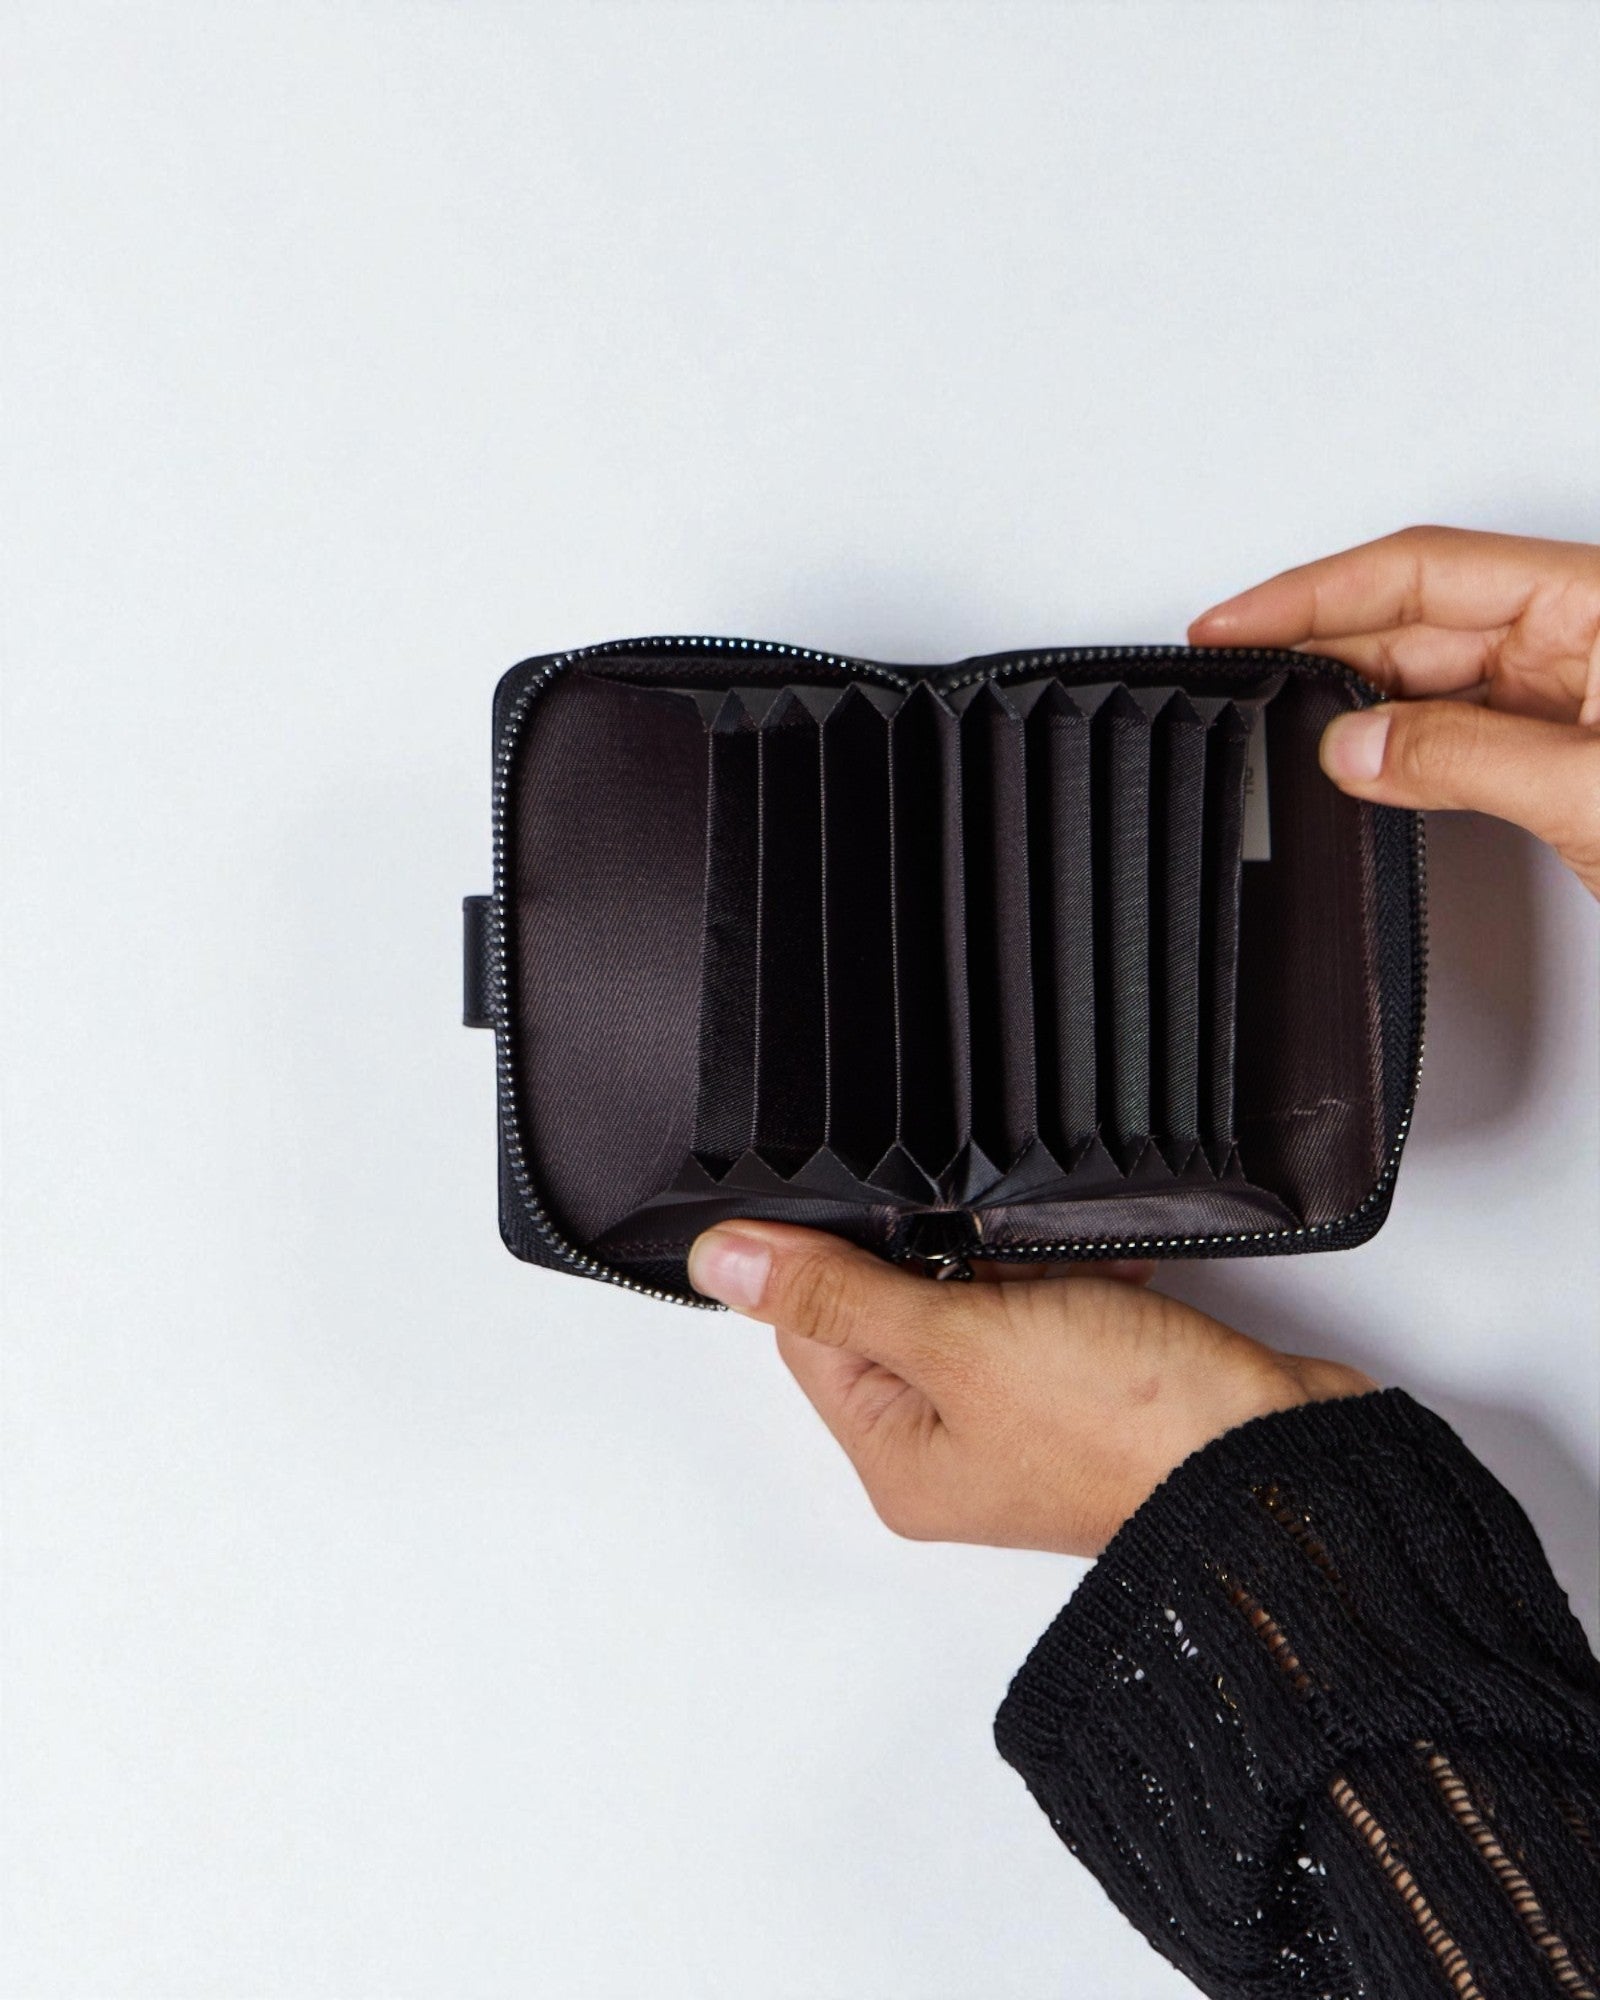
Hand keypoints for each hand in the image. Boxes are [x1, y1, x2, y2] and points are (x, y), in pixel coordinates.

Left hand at [688, 1224, 1372, 1555]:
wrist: (1282, 1468)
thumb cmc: (1131, 1432)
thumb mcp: (960, 1345)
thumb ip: (839, 1297)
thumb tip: (724, 1263)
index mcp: (898, 1459)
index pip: (812, 1333)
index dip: (832, 1258)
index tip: (873, 1207)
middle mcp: (955, 1450)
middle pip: (896, 1311)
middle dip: (937, 1254)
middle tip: (985, 1245)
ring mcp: (1029, 1422)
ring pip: (981, 1299)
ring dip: (1012, 1261)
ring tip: (1057, 1265)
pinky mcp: (1095, 1389)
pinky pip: (1055, 1305)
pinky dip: (1077, 1275)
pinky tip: (1109, 1268)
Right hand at [1189, 525, 1599, 900]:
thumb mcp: (1587, 789)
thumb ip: (1463, 758)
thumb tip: (1352, 747)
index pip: (1425, 571)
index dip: (1315, 593)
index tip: (1234, 623)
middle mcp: (1584, 633)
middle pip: (1419, 618)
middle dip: (1320, 650)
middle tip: (1236, 680)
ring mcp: (1576, 692)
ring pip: (1433, 678)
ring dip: (1354, 706)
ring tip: (1280, 726)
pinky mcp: (1565, 752)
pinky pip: (1459, 730)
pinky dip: (1398, 749)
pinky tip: (1356, 763)